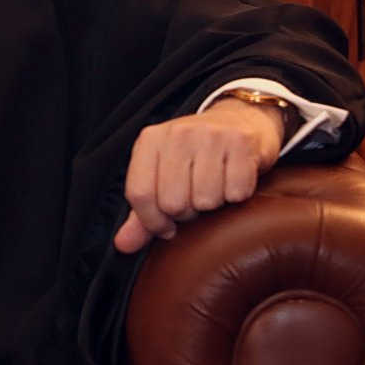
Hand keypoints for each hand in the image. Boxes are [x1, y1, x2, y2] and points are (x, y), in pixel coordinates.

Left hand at [112, 97, 283, 253]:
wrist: (238, 119)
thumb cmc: (195, 155)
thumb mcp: (161, 175)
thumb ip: (142, 212)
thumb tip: (123, 245)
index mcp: (150, 140)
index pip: (139, 194)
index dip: (152, 222)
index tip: (166, 227)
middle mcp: (177, 133)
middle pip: (172, 203)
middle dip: (186, 213)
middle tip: (195, 200)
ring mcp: (210, 135)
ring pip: (206, 201)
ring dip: (213, 204)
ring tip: (214, 187)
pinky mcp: (241, 141)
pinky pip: (237, 193)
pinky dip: (238, 195)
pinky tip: (233, 179)